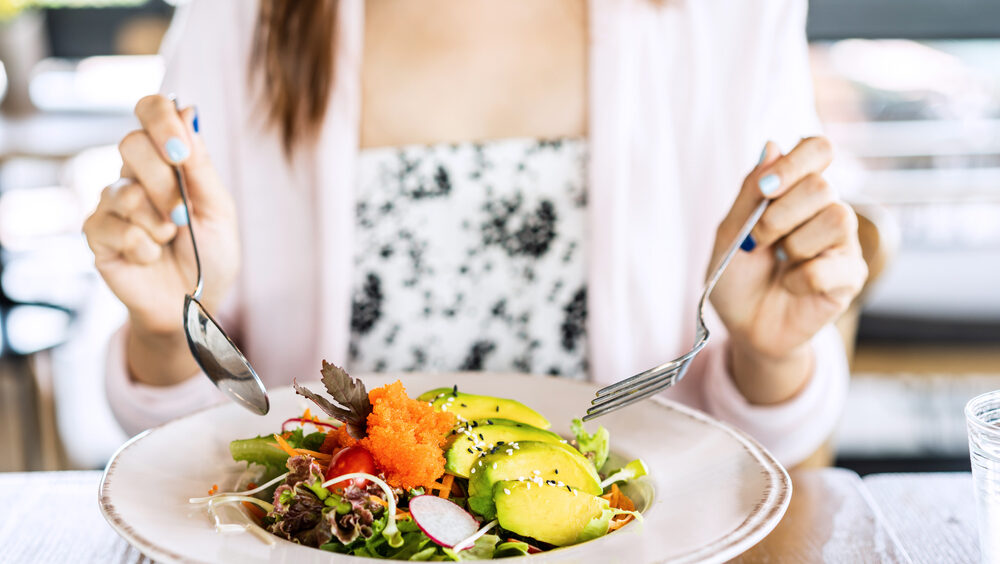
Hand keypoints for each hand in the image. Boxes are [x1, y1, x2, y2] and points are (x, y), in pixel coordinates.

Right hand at [83, 95, 239, 383]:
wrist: (194, 304)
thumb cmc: (211, 255)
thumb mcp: (218, 209)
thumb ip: (200, 164)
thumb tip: (187, 109)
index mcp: (168, 158)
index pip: (150, 110)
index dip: (160, 119)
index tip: (180, 150)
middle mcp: (135, 172)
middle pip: (130, 143)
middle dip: (165, 183)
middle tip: (183, 216)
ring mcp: (112, 201)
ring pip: (123, 189)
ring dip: (158, 221)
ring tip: (171, 240)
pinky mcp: (97, 232)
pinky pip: (115, 227)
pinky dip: (143, 246)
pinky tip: (151, 256)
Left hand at [710, 137, 866, 403]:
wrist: (744, 326)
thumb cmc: (736, 277)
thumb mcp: (730, 232)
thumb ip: (750, 193)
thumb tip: (772, 145)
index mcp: (796, 190)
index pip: (817, 149)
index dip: (795, 162)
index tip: (765, 188)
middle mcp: (825, 209)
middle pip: (823, 186)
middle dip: (779, 216)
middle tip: (760, 240)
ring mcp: (842, 242)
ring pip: (839, 218)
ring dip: (795, 244)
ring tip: (780, 262)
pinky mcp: (851, 276)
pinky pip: (832, 266)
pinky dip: (801, 278)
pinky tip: (792, 286)